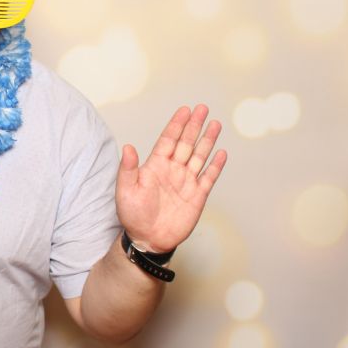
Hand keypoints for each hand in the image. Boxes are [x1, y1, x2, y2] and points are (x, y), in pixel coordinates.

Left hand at [116, 105, 227, 252]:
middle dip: (194, 126)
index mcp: (155, 166)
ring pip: (199, 156)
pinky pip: (208, 177)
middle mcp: (172, 170)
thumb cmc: (132, 214)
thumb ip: (128, 168)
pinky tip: (221, 153)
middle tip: (203, 108)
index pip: (168, 140)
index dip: (176, 125)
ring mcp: (186, 182)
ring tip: (215, 124)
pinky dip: (215, 166)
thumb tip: (128, 147)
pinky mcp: (197, 196)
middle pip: (186, 143)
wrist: (147, 239)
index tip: (185, 110)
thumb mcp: (126, 190)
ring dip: (207, 140)